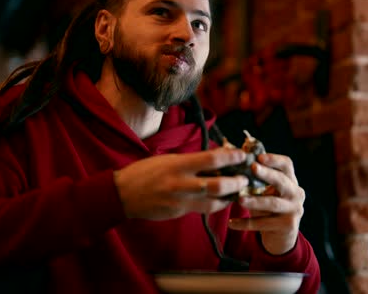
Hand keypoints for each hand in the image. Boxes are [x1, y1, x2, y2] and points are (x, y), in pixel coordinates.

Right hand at [113, 148, 248, 220]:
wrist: (123, 194)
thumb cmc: (145, 172)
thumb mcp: (168, 159)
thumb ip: (191, 160)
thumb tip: (217, 156)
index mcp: (178, 165)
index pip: (211, 159)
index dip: (231, 157)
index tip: (243, 155)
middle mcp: (181, 183)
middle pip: (217, 185)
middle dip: (236, 182)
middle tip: (245, 179)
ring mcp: (180, 201)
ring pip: (213, 203)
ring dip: (229, 198)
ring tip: (237, 192)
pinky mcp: (179, 213)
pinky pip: (202, 209)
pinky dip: (214, 205)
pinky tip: (221, 201)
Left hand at [228, 153, 304, 254]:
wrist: (280, 236)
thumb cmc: (267, 207)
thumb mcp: (263, 190)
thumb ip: (253, 176)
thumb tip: (231, 152)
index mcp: (290, 180)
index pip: (287, 165)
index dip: (274, 159)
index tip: (259, 157)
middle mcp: (296, 193)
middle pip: (281, 181)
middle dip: (267, 174)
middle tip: (252, 167)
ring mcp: (294, 210)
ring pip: (272, 203)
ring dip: (255, 201)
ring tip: (239, 200)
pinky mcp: (288, 225)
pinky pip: (263, 223)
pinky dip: (246, 223)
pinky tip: (232, 223)